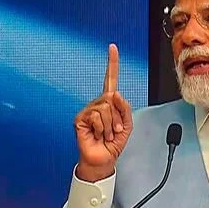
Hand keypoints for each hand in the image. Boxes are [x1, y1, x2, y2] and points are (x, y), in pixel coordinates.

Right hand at [73, 44, 132, 181]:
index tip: (112, 47)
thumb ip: (125, 108)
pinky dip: (102, 128)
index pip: (110, 80)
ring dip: (111, 125)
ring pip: (105, 108)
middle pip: (112, 98)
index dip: (112, 64)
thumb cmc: (114, 144)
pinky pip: (97, 116)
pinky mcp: (80, 119)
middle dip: (118, 117)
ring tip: (106, 135)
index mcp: (109, 103)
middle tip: (115, 131)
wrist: (103, 160)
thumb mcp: (127, 126)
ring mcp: (88, 110)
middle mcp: (98, 104)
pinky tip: (98, 135)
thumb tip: (115, 93)